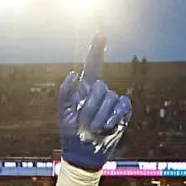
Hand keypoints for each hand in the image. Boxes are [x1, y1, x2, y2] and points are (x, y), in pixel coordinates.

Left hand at [57, 34, 131, 171]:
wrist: (83, 153)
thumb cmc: (71, 132)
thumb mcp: (62, 113)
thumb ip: (65, 92)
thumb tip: (74, 73)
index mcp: (84, 90)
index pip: (92, 65)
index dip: (97, 49)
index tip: (100, 32)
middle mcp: (99, 93)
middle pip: (99, 88)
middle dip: (89, 107)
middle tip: (83, 122)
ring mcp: (112, 102)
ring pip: (109, 99)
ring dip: (99, 117)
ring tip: (93, 128)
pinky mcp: (123, 112)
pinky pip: (122, 106)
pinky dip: (113, 118)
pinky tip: (107, 127)